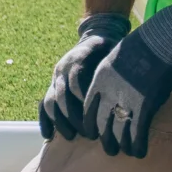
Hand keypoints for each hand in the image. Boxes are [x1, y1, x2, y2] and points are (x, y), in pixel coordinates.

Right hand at [39, 13, 130, 139]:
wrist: (97, 35)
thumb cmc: (111, 48)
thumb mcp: (115, 53)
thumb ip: (116, 68)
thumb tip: (127, 91)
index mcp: (78, 57)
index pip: (76, 82)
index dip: (84, 101)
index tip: (98, 117)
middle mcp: (63, 67)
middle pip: (62, 95)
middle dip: (74, 117)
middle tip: (89, 134)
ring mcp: (56, 77)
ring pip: (50, 101)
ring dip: (60, 121)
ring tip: (71, 137)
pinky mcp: (53, 85)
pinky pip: (43, 103)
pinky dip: (45, 119)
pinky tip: (49, 135)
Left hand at [79, 0, 171, 157]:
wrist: (159, 39)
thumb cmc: (142, 46)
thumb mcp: (116, 59)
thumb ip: (111, 78)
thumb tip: (113, 92)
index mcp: (99, 80)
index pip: (88, 109)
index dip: (91, 124)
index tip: (94, 133)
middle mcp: (109, 93)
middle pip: (100, 125)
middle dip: (105, 140)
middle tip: (110, 149)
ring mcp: (126, 101)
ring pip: (118, 134)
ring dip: (122, 146)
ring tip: (126, 152)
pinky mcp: (144, 107)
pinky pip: (137, 134)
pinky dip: (138, 146)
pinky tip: (140, 152)